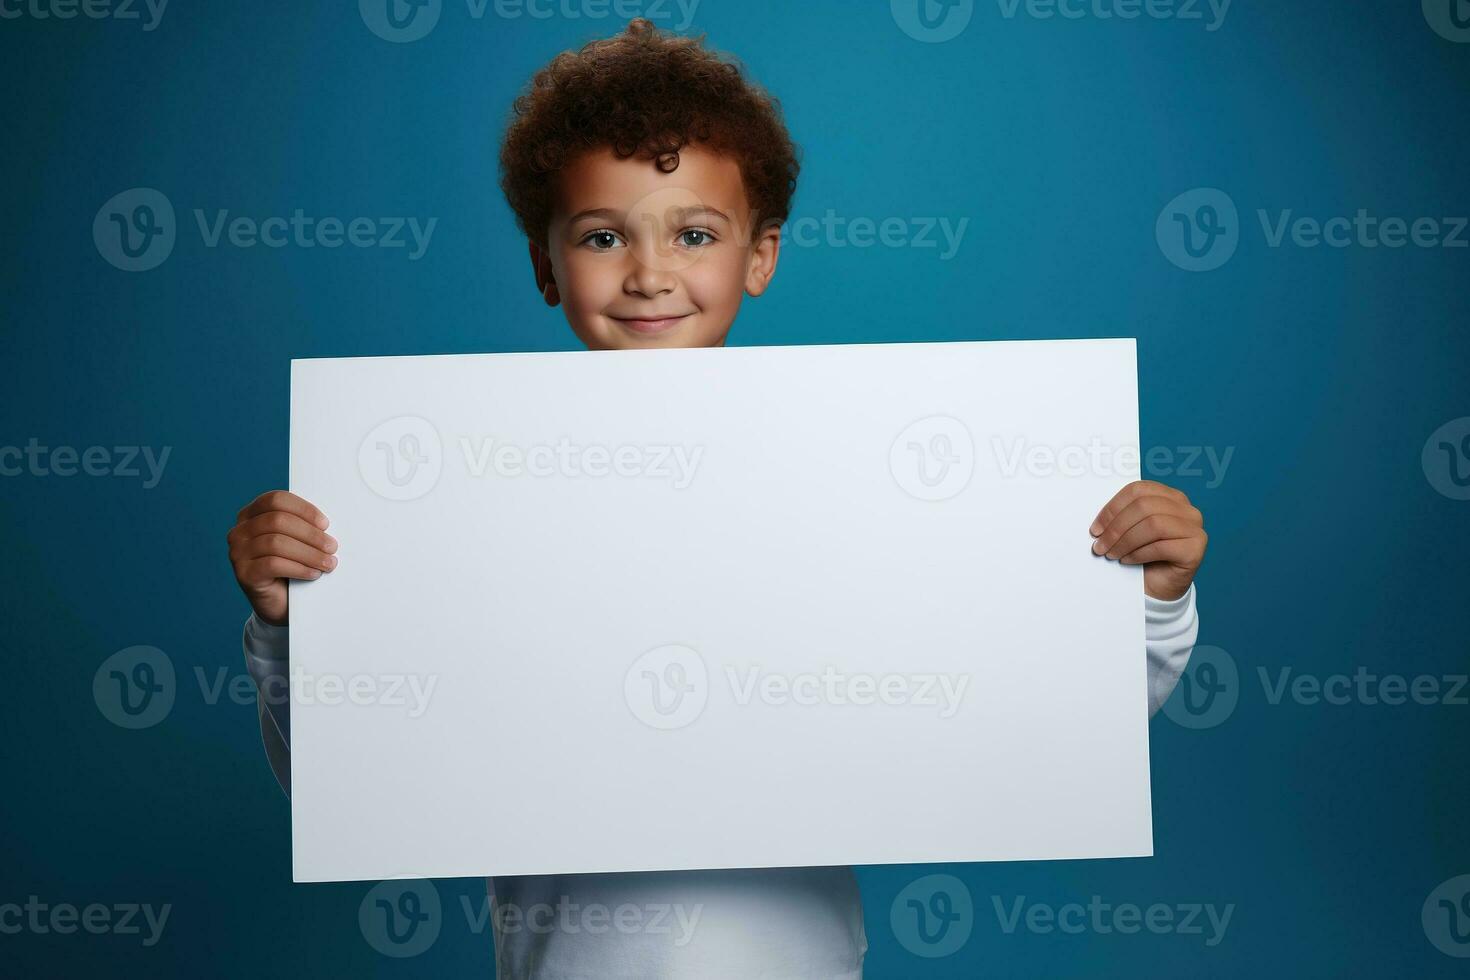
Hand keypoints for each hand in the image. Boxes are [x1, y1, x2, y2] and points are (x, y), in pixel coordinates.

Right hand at [227, 490, 336, 625]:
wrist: (279, 603)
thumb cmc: (291, 566)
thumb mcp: (296, 541)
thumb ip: (303, 526)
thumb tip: (325, 523)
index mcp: (251, 515)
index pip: (276, 500)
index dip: (303, 509)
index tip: (325, 524)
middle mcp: (240, 531)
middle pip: (277, 520)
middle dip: (310, 534)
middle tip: (332, 546)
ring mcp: (238, 553)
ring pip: (276, 543)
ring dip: (309, 553)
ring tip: (328, 563)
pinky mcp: (244, 574)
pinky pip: (273, 565)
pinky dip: (299, 568)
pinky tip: (313, 573)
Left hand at [1089, 480, 1206, 600]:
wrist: (1159, 587)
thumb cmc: (1143, 557)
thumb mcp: (1130, 531)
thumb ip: (1121, 518)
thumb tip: (1099, 522)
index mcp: (1170, 497)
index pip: (1138, 490)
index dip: (1113, 508)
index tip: (1096, 527)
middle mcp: (1187, 509)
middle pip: (1144, 506)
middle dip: (1116, 527)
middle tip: (1100, 544)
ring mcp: (1194, 528)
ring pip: (1153, 524)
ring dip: (1125, 541)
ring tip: (1111, 553)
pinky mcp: (1195, 549)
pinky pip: (1161, 547)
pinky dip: (1138, 554)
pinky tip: (1127, 560)